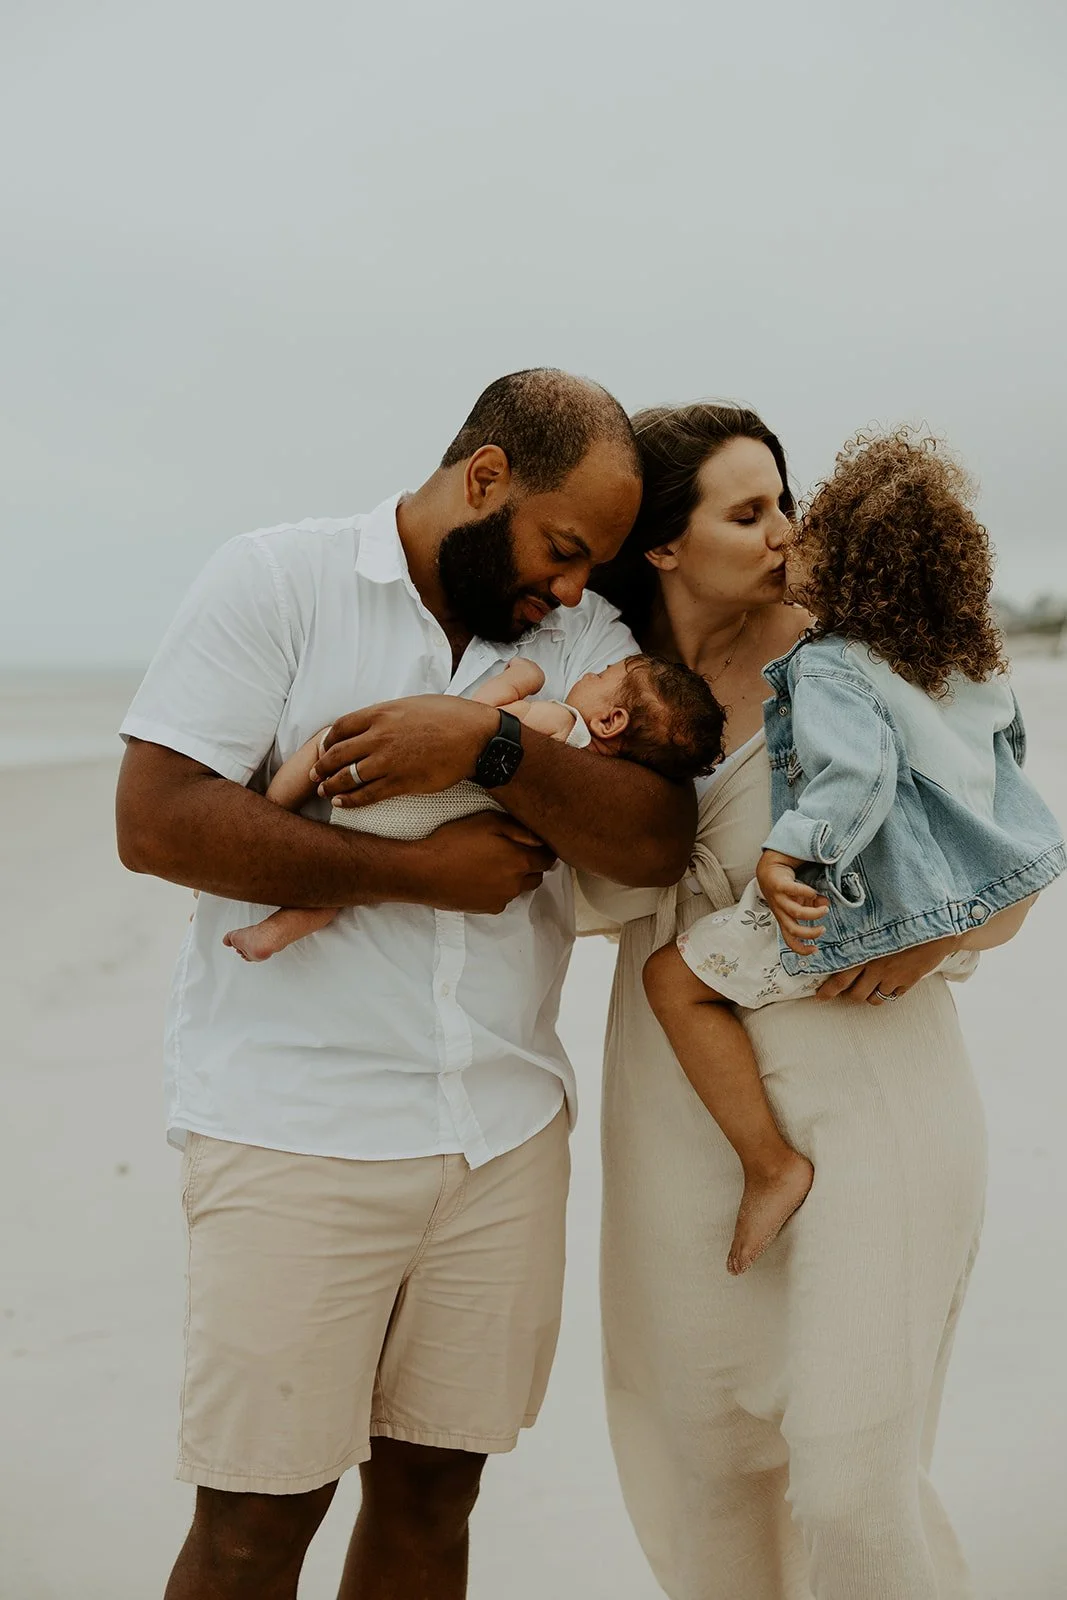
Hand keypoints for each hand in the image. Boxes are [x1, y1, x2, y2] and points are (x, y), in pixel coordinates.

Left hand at [309, 696, 499, 807]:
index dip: (328, 740)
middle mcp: (379, 736)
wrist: (476, 738)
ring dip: (331, 785)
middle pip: (338, 753)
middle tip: (314, 774)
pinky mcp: (401, 782)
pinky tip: (341, 803)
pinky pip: (367, 794)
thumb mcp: (413, 704)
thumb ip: (390, 714)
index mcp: (381, 713)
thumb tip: (377, 722)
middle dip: (322, 766)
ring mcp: (388, 761)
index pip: (340, 727)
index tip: (324, 748)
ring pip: (348, 776)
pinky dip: (350, 800)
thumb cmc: (451, 716)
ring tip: (323, 791)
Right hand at [405, 812, 556, 914]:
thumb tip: (540, 839)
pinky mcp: (488, 909)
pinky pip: (503, 898)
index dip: (544, 850)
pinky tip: (481, 877)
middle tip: (513, 851)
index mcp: (520, 861)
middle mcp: (516, 884)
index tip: (536, 843)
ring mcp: (502, 899)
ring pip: (519, 888)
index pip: (548, 858)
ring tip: (493, 864)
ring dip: (515, 877)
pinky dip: (498, 889)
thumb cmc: (455, 841)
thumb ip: (519, 830)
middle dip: (531, 864)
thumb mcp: (488, 821)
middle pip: (537, 875)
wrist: (424, 872)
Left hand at [756, 850, 828, 955]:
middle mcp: (780, 911)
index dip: (801, 949)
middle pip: (792, 929)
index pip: (789, 940)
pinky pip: (793, 890)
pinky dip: (806, 892)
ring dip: (813, 913)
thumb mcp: (800, 900)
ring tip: (825, 908)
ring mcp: (779, 899)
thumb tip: (826, 905)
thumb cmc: (785, 887)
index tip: (815, 950)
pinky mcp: (779, 885)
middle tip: (822, 929)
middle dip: (809, 933)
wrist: (769, 868)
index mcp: (784, 918)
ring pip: (795, 912)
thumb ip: (814, 905)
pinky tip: (813, 892)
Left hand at [815, 933, 963, 1004]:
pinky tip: (889, 983)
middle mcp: (876, 968)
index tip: (819, 997)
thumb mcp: (876, 925)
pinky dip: (888, 993)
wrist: (935, 928)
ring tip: (869, 986)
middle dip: (847, 996)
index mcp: (865, 952)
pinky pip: (892, 996)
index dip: (828, 990)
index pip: (840, 977)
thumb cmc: (903, 921)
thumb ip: (860, 936)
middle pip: (855, 994)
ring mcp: (892, 977)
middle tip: (845, 993)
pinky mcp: (908, 982)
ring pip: (873, 998)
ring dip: (868, 995)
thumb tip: (842, 940)